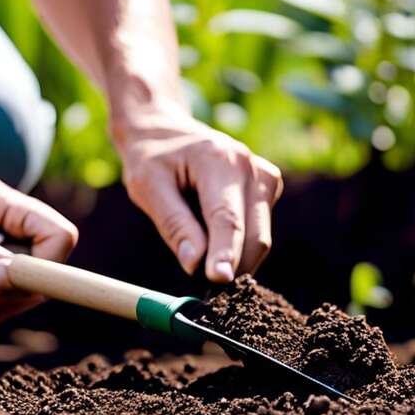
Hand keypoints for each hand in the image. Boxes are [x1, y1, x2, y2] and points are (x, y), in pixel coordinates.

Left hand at [115, 109, 282, 281]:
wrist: (165, 128)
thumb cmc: (151, 158)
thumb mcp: (147, 187)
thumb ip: (173, 225)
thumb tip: (194, 264)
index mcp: (219, 160)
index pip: (227, 219)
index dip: (224, 254)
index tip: (219, 281)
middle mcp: (250, 167)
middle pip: (255, 235)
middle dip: (233, 266)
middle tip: (202, 286)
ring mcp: (264, 176)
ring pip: (261, 237)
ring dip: (236, 258)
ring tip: (201, 253)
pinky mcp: (267, 187)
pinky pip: (259, 230)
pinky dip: (238, 245)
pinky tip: (212, 236)